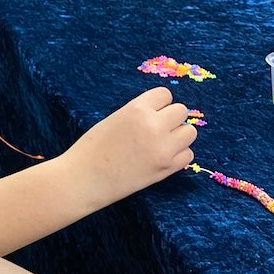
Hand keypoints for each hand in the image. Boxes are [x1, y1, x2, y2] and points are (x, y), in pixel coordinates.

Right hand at [63, 87, 195, 205]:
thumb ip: (139, 114)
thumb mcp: (114, 119)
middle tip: (155, 130)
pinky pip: (188, 154)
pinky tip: (161, 158)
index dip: (158, 104)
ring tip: (160, 144)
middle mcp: (153, 126)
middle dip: (170, 119)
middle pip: (181, 111)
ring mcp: (163, 148)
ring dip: (178, 136)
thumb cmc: (92, 148)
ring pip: (189, 132)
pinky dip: (178, 155)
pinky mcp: (167, 168)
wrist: (84, 179)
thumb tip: (162, 114)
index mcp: (136, 109)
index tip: (149, 114)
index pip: (165, 94)